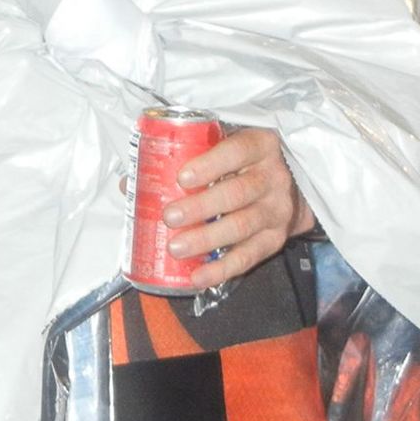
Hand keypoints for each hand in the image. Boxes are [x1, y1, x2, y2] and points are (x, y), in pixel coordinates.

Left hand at [160, 127, 316, 289]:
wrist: (292, 187)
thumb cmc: (244, 162)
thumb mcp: (224, 147)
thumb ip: (184, 157)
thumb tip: (128, 184)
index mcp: (260, 145)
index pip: (237, 151)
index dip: (210, 165)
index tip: (182, 178)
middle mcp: (273, 177)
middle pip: (237, 193)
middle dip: (201, 208)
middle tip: (169, 217)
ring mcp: (277, 210)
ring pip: (242, 226)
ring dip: (207, 239)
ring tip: (176, 247)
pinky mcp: (276, 238)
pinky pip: (249, 257)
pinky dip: (222, 269)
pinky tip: (198, 276)